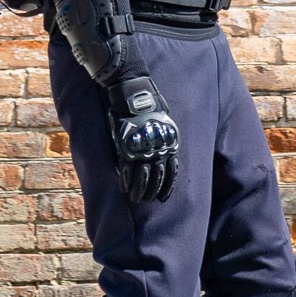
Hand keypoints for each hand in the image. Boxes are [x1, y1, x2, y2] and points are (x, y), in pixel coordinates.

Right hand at [107, 77, 178, 203]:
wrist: (136, 96)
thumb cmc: (152, 108)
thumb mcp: (167, 123)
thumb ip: (167, 139)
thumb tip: (169, 150)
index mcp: (168, 145)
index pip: (170, 172)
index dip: (167, 186)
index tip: (164, 198)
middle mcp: (156, 149)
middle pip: (156, 176)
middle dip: (152, 191)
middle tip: (148, 200)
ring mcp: (141, 149)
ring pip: (141, 176)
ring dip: (139, 190)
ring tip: (136, 199)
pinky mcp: (126, 147)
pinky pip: (126, 169)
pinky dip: (125, 180)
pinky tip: (124, 189)